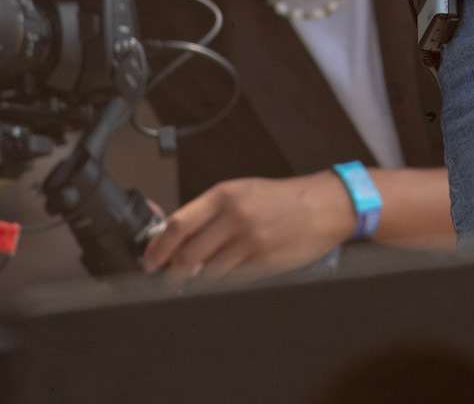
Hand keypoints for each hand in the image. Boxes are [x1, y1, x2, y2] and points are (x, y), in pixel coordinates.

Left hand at [141, 172, 356, 283]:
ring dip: (197, 279)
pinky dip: (221, 281)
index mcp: (226, 194)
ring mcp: (248, 241)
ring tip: (198, 277)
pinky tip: (226, 274)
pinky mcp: (260, 262)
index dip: (157, 248)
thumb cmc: (282, 198)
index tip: (149, 261)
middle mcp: (234, 216)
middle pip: (187, 255)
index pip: (178, 224)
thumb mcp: (244, 193)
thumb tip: (178, 238)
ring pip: (205, 272)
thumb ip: (211, 213)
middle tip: (169, 277)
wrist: (323, 205)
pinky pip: (229, 280)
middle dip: (173, 272)